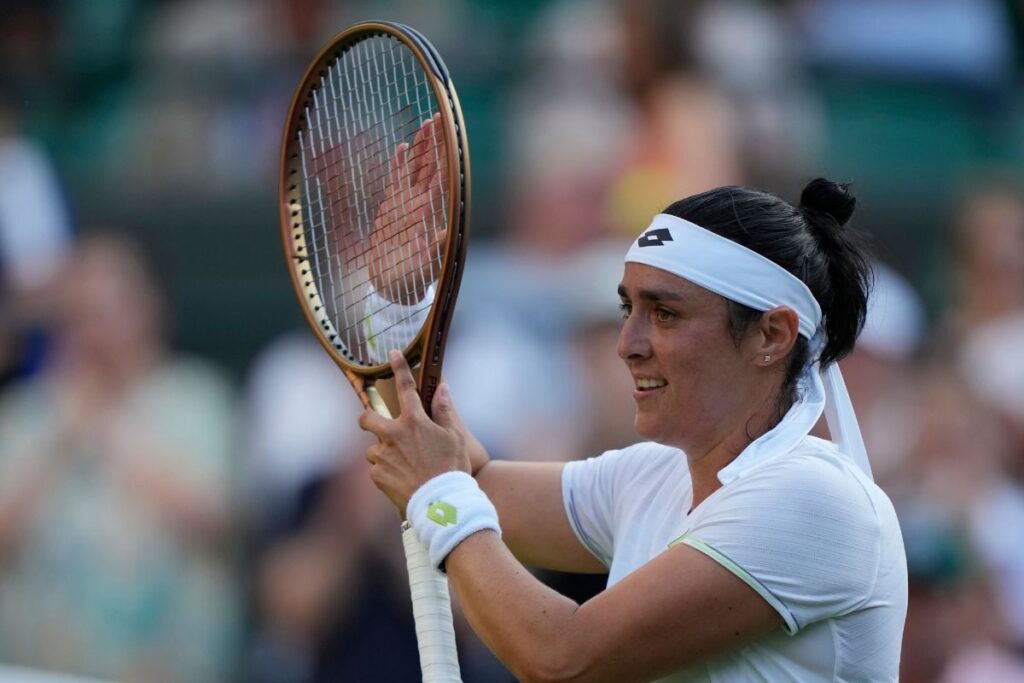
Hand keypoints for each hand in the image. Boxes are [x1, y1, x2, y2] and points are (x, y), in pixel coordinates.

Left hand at [358, 350, 473, 513]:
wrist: (441, 504)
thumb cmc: (452, 469)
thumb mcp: (455, 437)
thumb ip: (445, 411)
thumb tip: (442, 387)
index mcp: (414, 421)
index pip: (405, 387)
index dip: (399, 367)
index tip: (392, 354)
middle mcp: (393, 435)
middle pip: (367, 418)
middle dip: (367, 418)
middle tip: (375, 424)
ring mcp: (383, 456)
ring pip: (373, 449)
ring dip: (383, 453)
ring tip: (403, 466)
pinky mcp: (377, 476)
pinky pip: (376, 469)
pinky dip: (385, 472)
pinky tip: (401, 480)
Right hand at [368, 114, 447, 304]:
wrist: (391, 286)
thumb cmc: (412, 279)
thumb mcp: (426, 266)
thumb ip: (435, 250)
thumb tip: (446, 232)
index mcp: (432, 214)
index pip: (442, 179)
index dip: (446, 157)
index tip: (450, 136)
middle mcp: (421, 205)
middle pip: (431, 167)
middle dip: (435, 143)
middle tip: (439, 119)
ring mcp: (406, 204)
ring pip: (415, 169)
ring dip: (420, 148)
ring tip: (426, 125)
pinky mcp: (391, 208)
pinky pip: (396, 181)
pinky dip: (399, 165)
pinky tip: (402, 147)